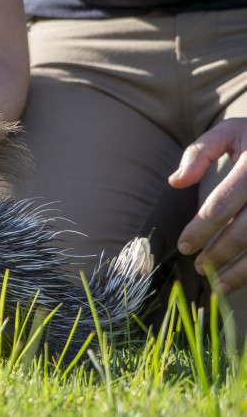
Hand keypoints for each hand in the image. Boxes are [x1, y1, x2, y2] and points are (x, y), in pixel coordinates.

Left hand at [168, 118, 246, 293]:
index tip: (183, 247)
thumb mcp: (230, 132)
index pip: (221, 205)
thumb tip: (176, 182)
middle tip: (198, 267)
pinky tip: (244, 277)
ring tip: (218, 284)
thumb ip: (199, 152)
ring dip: (242, 272)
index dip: (199, 230)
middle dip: (218, 254)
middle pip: (245, 232)